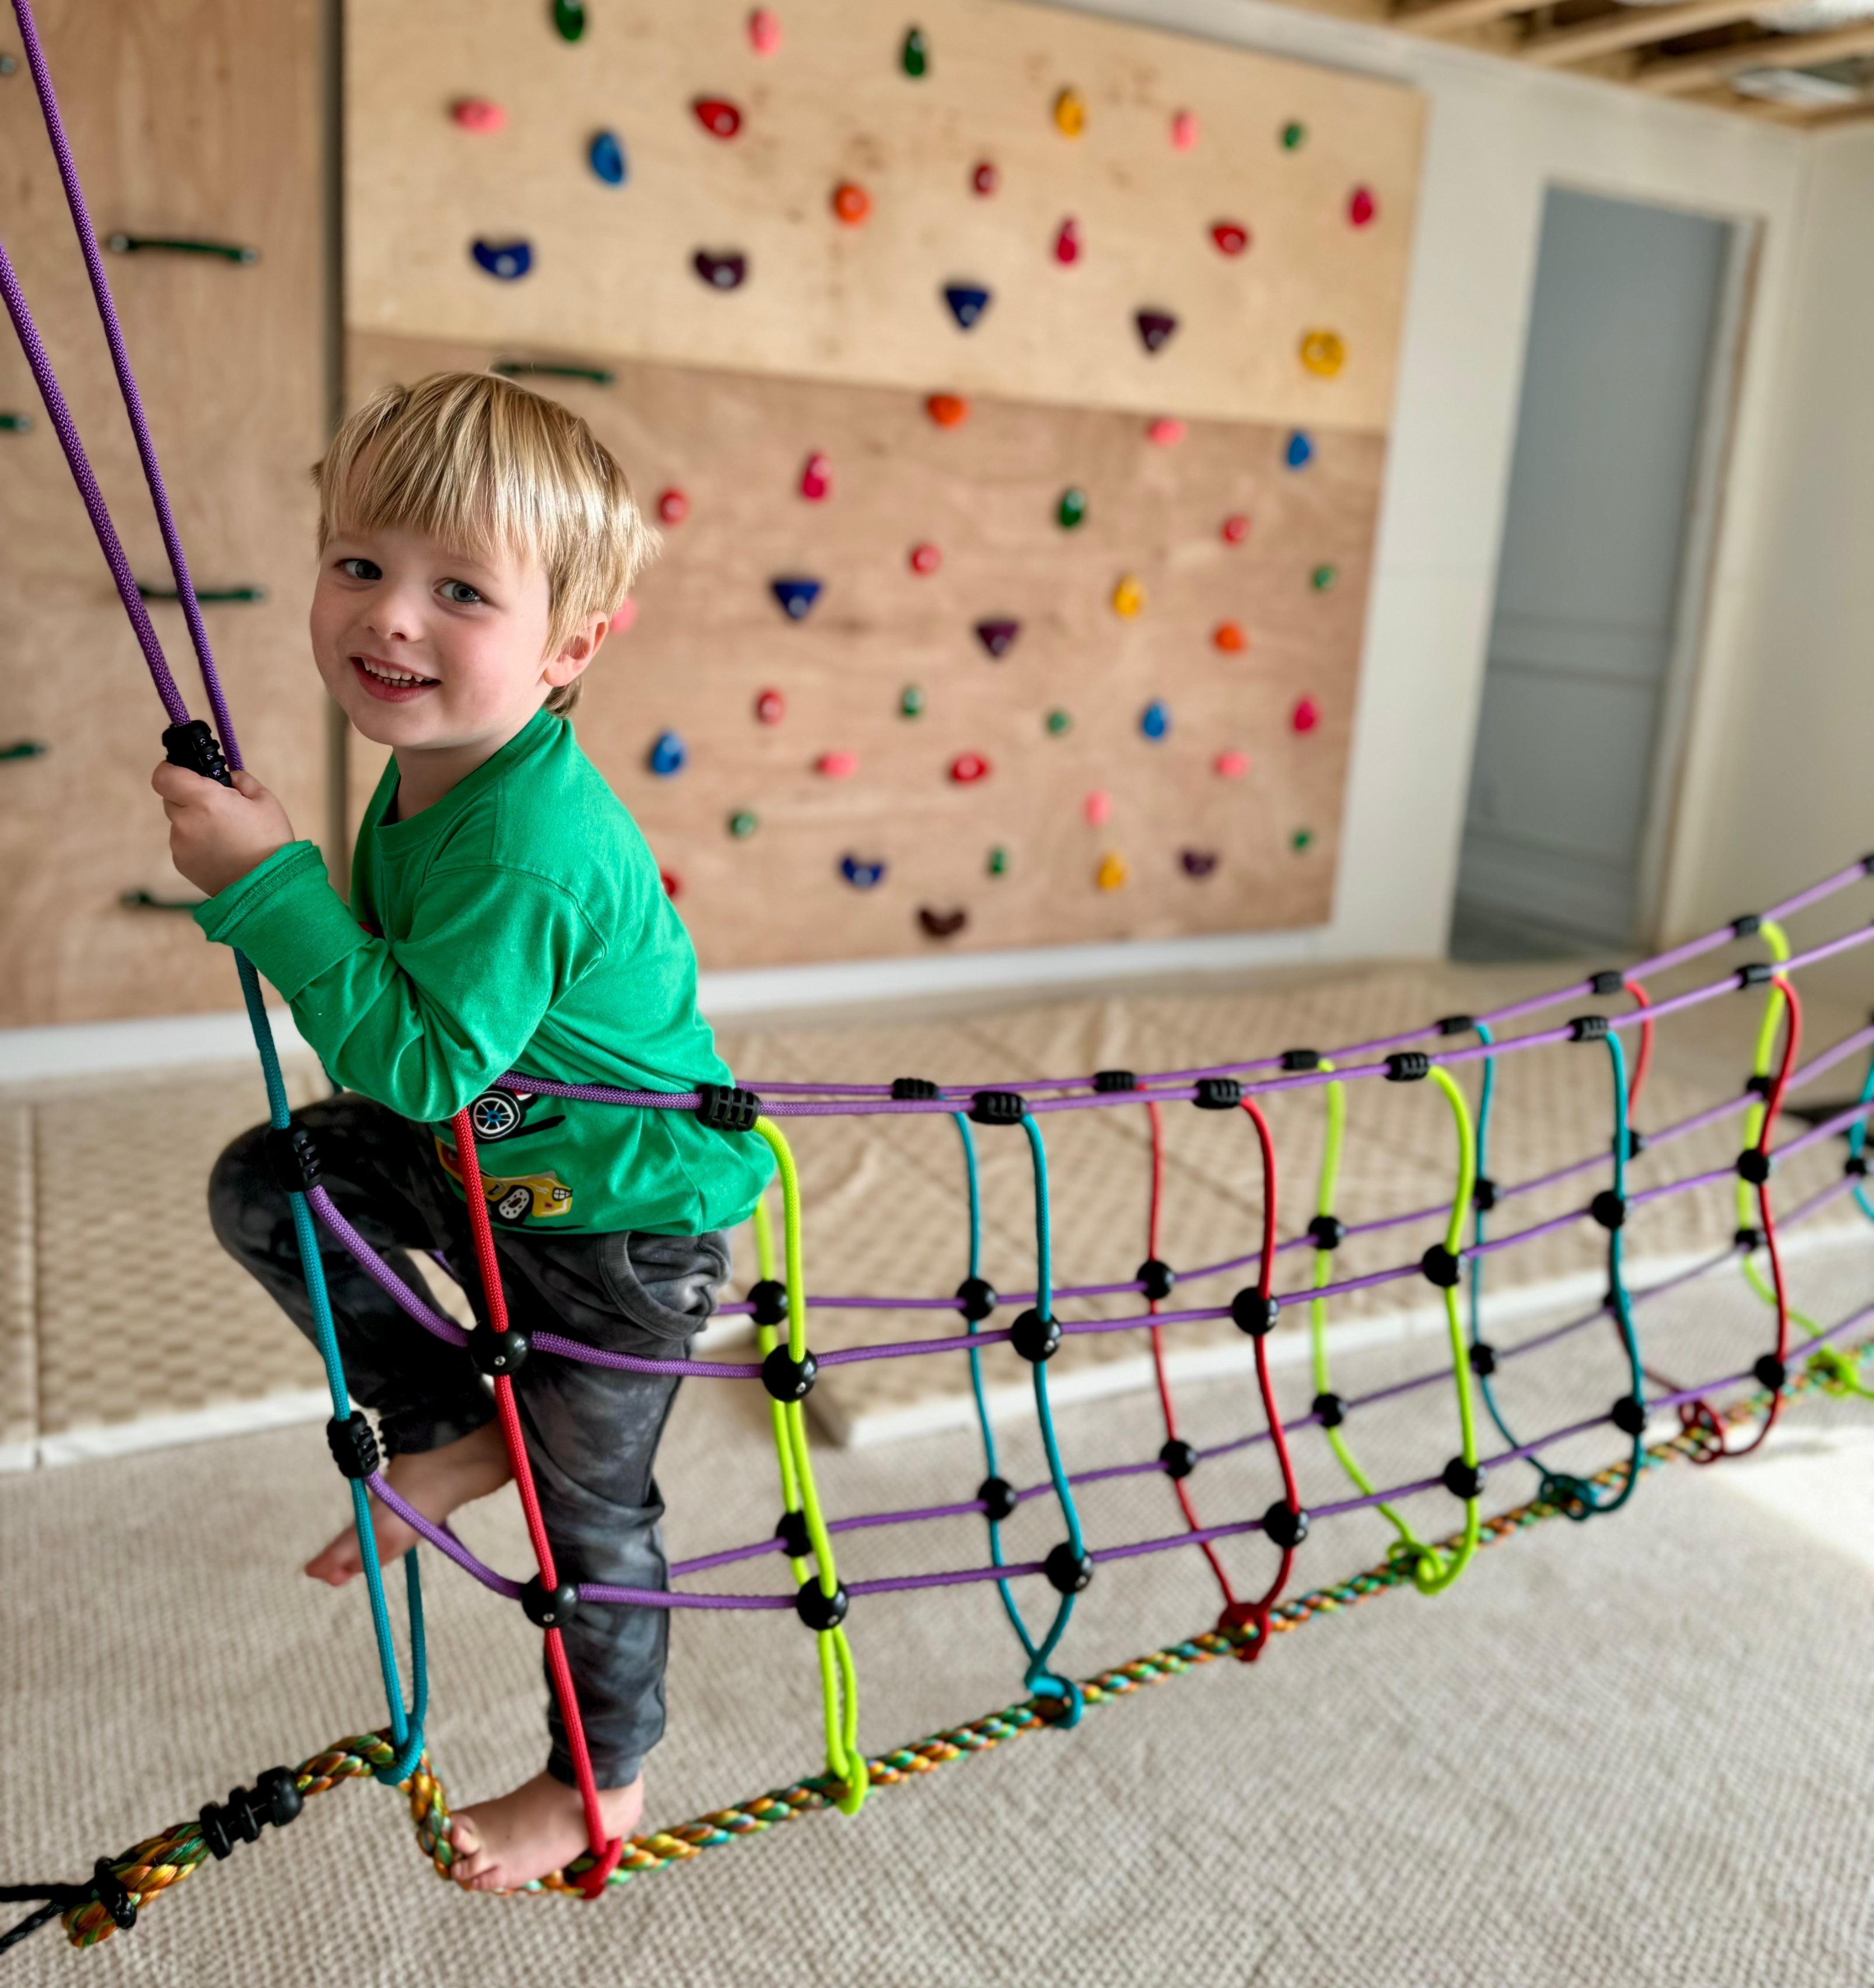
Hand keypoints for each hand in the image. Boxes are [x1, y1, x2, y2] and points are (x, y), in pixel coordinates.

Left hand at [151, 761, 296, 897]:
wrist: (267, 886)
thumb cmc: (270, 842)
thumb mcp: (265, 801)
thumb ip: (241, 780)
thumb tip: (228, 777)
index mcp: (204, 799)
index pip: (164, 776)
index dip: (169, 769)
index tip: (181, 771)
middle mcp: (185, 821)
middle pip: (171, 798)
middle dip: (189, 797)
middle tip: (217, 807)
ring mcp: (180, 844)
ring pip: (179, 822)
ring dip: (194, 822)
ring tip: (225, 836)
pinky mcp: (181, 863)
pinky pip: (183, 843)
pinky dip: (197, 843)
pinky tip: (221, 852)